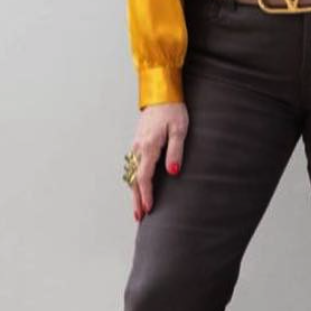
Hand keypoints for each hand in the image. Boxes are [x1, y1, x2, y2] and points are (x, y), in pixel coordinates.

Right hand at [128, 102, 188, 221]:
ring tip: (138, 207)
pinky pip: (132, 165)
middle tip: (139, 217)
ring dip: (134, 191)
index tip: (148, 209)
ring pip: (131, 173)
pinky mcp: (137, 141)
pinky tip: (137, 186)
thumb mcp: (179, 130)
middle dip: (136, 199)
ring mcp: (135, 144)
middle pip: (134, 179)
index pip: (145, 177)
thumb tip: (173, 171)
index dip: (147, 194)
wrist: (161, 94)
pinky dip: (133, 179)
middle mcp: (138, 147)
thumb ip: (175, 151)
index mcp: (148, 146)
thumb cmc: (173, 110)